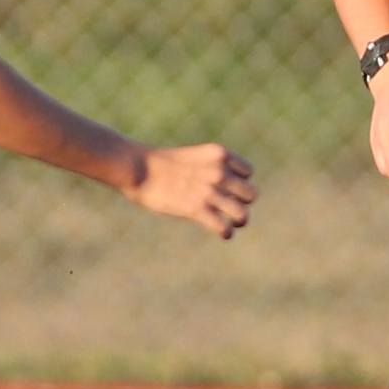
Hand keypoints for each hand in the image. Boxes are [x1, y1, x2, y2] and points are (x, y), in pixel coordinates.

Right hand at [137, 141, 257, 238]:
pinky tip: (223, 234)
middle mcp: (219, 172)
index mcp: (218, 154)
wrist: (137, 167)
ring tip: (233, 224)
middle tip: (232, 209)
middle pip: (251, 194)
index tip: (230, 189)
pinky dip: (226, 233)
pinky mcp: (197, 209)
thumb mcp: (192, 156)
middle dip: (243, 203)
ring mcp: (209, 191)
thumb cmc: (158, 163)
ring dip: (240, 221)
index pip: (248, 172)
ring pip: (242, 214)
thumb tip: (216, 187)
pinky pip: (223, 227)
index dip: (241, 182)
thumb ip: (209, 168)